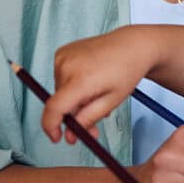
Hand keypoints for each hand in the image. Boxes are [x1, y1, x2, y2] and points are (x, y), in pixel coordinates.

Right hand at [43, 26, 157, 142]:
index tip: (56, 137)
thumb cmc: (127, 70)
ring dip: (75, 99)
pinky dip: (72, 85)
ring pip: (61, 92)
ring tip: (97, 94)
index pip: (54, 108)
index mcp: (81, 79)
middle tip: (93, 125)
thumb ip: (88, 120)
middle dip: (74, 116)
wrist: (132, 45)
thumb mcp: (112, 101)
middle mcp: (67, 66)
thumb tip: (70, 135)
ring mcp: (63, 57)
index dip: (51, 127)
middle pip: (60, 102)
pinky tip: (90, 80)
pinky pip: (61, 78)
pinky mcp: (62, 52)